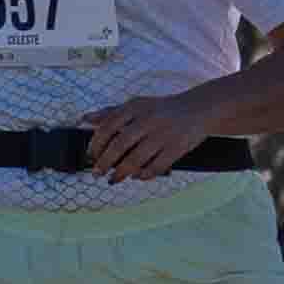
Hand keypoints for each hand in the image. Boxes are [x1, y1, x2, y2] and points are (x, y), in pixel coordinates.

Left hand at [80, 89, 217, 181]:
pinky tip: (137, 176)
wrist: (198, 109)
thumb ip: (111, 112)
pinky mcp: (177, 148)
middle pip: (120, 144)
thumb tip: (85, 119)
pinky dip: (144, 175)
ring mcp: (163, 134)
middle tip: (97, 173)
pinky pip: (156, 167)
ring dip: (122, 172)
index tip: (91, 155)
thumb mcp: (137, 105)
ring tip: (114, 179)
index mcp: (135, 107)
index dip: (96, 143)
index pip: (109, 126)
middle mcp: (148, 119)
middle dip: (105, 161)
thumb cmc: (162, 109)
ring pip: (137, 158)